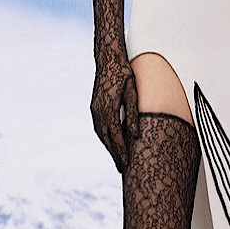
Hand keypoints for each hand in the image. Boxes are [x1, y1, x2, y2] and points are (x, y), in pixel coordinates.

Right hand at [90, 57, 140, 173]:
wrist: (108, 59)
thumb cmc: (124, 73)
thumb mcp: (132, 92)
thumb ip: (133, 113)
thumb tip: (135, 134)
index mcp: (109, 108)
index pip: (116, 136)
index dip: (122, 152)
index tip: (127, 164)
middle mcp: (98, 111)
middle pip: (107, 139)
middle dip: (115, 154)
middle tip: (123, 169)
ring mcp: (94, 109)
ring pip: (101, 134)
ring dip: (109, 147)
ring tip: (118, 159)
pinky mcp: (94, 106)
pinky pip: (99, 127)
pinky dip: (105, 137)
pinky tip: (111, 142)